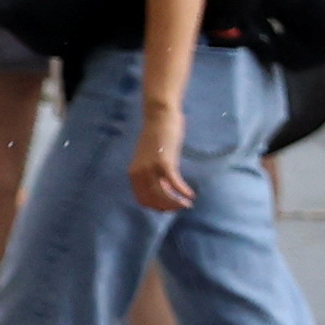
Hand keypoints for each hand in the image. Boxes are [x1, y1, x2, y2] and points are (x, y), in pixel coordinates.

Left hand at [126, 100, 193, 214]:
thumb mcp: (151, 158)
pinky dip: (183, 191)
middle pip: (153, 200)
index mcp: (134, 173)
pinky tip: (191, 194)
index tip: (170, 208)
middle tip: (182, 207)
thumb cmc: (157, 135)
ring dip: (176, 202)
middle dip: (168, 207)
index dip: (157, 207)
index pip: (143, 200)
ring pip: (163, 195)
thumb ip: (154, 174)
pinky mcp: (164, 163)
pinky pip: (174, 183)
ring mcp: (151, 169)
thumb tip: (166, 189)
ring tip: (188, 203)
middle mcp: (139, 173)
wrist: (159, 116)